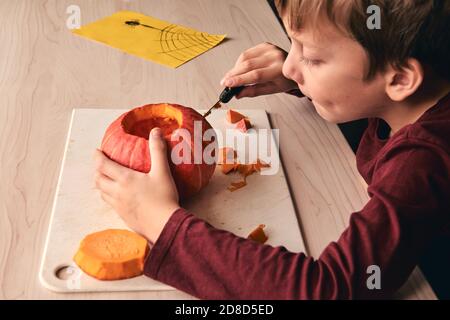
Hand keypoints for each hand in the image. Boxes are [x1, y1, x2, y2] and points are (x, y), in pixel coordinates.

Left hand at [94, 128, 179, 243]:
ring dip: (102, 184)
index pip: (102, 165)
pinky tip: (118, 196)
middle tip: (102, 165)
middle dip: (97, 171)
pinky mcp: (122, 216)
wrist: (164, 224)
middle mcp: (117, 192)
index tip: (97, 151)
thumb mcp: (162, 171)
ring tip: (108, 180)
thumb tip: (155, 131)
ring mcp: (118, 205)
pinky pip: (110, 204)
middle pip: (98, 179)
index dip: (97, 157)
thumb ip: (158, 150)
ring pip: (102, 193)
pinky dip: (109, 196)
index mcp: (124, 179)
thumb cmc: (163, 197)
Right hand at [220, 42, 298, 97]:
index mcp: (278, 70)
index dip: (239, 80)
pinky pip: (247, 52)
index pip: (255, 75)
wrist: (296, 67)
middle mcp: (275, 57)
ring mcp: (270, 48)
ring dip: (235, 68)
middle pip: (248, 65)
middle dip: (233, 74)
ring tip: (231, 77)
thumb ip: (253, 91)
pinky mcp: (266, 44)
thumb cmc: (284, 80)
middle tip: (224, 82)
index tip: (227, 84)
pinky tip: (239, 69)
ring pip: (245, 57)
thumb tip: (237, 94)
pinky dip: (240, 61)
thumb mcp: (271, 90)